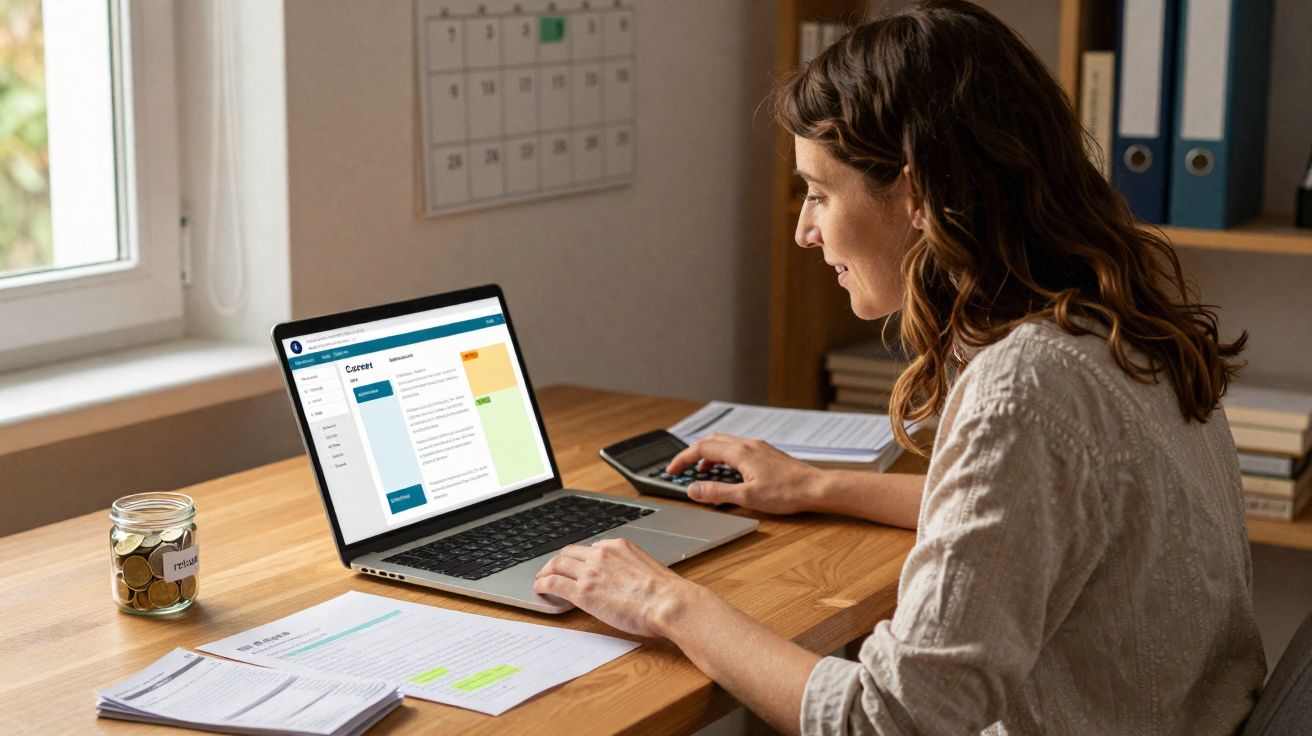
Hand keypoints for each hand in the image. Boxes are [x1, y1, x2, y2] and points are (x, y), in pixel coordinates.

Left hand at [534, 538, 695, 637]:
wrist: (668, 603)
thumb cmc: (666, 593)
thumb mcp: (647, 568)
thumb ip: (629, 568)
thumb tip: (624, 580)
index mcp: (618, 546)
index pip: (591, 548)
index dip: (580, 559)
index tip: (577, 566)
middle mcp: (601, 554)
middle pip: (569, 552)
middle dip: (558, 561)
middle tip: (552, 570)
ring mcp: (590, 572)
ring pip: (557, 564)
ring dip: (546, 571)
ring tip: (540, 579)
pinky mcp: (583, 591)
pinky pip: (554, 582)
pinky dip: (542, 583)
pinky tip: (539, 589)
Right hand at [666, 433, 820, 513]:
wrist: (816, 488)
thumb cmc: (787, 493)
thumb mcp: (747, 497)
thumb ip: (717, 493)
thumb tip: (693, 490)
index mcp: (740, 452)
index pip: (702, 448)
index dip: (683, 459)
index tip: (671, 470)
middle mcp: (748, 444)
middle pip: (712, 441)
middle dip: (694, 454)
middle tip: (683, 470)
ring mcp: (759, 447)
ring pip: (725, 444)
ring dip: (709, 456)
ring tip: (702, 473)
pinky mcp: (767, 454)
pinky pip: (738, 449)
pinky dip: (724, 458)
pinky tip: (728, 473)